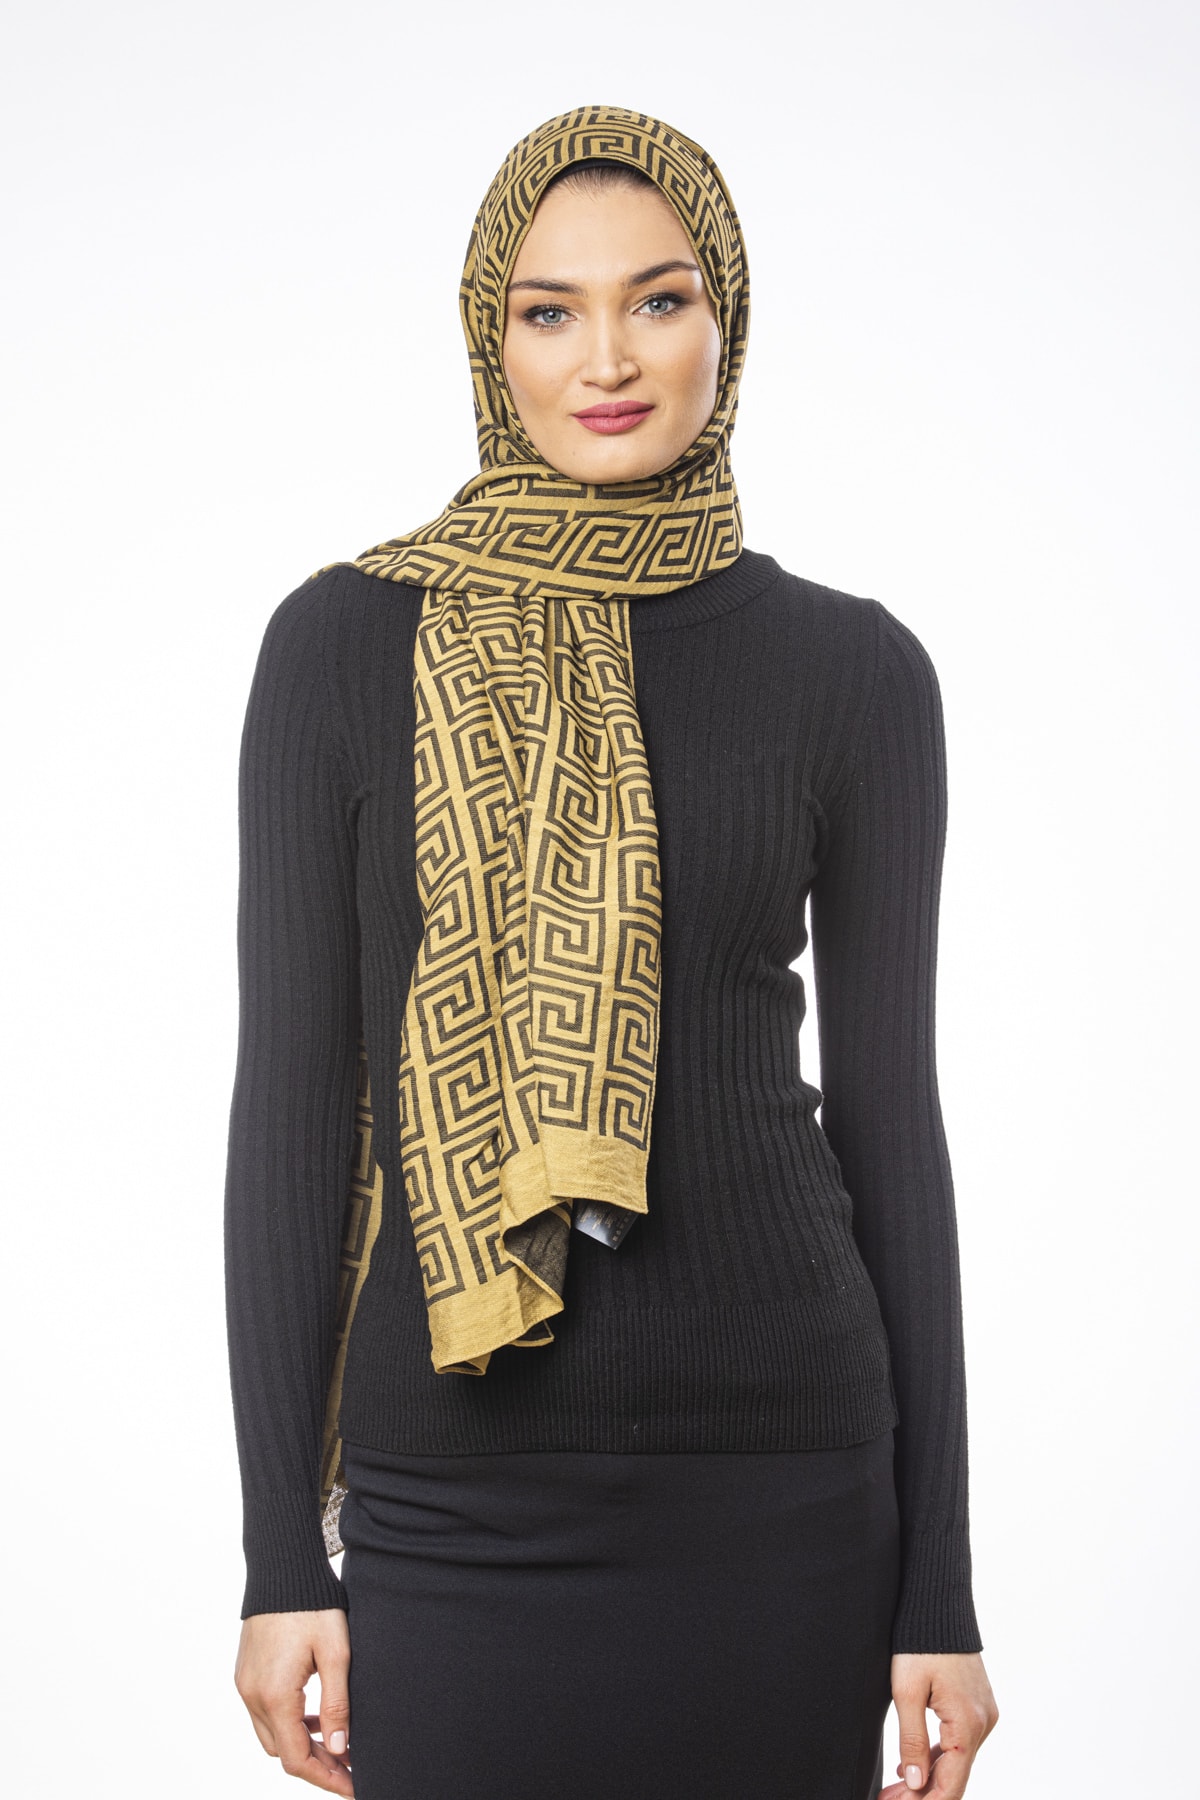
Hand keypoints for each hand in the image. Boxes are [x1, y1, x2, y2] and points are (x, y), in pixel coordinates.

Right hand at [234, 1608, 353, 1794]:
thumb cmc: (313, 1605)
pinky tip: (314, 1716)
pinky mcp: (246, 1673)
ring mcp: (246, 1685)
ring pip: (272, 1735)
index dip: (326, 1778)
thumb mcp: (336, 1652)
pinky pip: (265, 1713)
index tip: (354, 1786)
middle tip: (351, 1765)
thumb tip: (339, 1749)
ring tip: (337, 1742)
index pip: (297, 1759)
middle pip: (282, 1752)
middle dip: (316, 1765)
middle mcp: (253, 1695)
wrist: (281, 1567)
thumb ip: (337, 1704)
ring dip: (302, 1745)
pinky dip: (289, 1723)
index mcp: (275, 1695)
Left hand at [879, 1652, 997, 1797]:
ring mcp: (982, 1715)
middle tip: (886, 1799)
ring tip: (893, 1790)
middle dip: (921, 1794)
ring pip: (956, 1762)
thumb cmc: (920, 1644)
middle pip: (954, 1777)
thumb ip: (911, 1740)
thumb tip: (915, 1782)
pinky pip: (958, 1743)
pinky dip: (937, 1758)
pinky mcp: (976, 1707)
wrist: (939, 1605)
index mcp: (968, 1723)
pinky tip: (913, 1767)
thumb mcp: (906, 1692)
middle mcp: (983, 1723)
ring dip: (927, 1778)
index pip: (951, 1784)